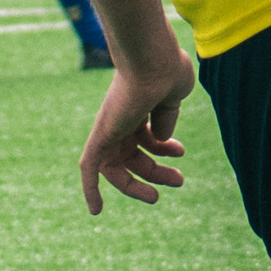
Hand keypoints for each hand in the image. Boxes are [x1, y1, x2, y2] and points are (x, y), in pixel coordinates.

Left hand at [79, 42, 197, 212]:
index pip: (146, 137)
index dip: (162, 150)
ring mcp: (109, 128)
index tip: (180, 154)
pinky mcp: (100, 136)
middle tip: (179, 181)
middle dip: (156, 171)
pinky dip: (90, 190)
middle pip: (133, 155)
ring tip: (160, 195)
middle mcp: (120, 119)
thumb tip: (160, 137)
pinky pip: (89, 169)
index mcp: (138, 108)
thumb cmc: (167, 70)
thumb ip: (167, 116)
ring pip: (116, 167)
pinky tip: (95, 211)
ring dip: (137, 185)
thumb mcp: (174, 96)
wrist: (152, 60)